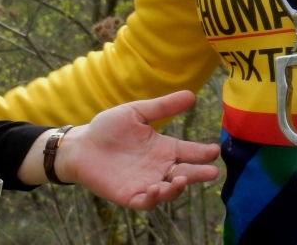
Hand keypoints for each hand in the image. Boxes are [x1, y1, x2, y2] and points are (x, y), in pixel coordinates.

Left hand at [56, 91, 219, 209]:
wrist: (82, 145)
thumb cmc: (108, 127)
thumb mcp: (136, 112)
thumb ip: (162, 107)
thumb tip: (191, 94)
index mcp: (163, 148)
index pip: (188, 152)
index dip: (202, 152)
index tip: (214, 150)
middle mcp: (159, 168)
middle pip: (184, 173)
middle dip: (199, 174)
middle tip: (211, 173)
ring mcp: (146, 182)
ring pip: (169, 191)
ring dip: (177, 188)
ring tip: (181, 179)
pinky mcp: (131, 195)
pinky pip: (147, 202)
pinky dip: (154, 199)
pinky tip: (156, 188)